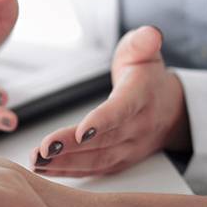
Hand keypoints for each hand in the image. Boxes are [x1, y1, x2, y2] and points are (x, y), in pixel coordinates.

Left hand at [29, 26, 190, 176]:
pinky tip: (45, 170)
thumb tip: (150, 34)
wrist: (169, 110)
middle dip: (72, 147)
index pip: (122, 110)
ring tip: (37, 160)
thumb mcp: (145, 51)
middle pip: (103, 140)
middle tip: (44, 149)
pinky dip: (68, 172)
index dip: (103, 121)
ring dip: (65, 163)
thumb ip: (143, 42)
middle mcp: (137, 127)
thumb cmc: (147, 77)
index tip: (83, 130)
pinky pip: (93, 170)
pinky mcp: (119, 162)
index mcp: (142, 97)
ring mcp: (129, 148)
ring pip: (96, 160)